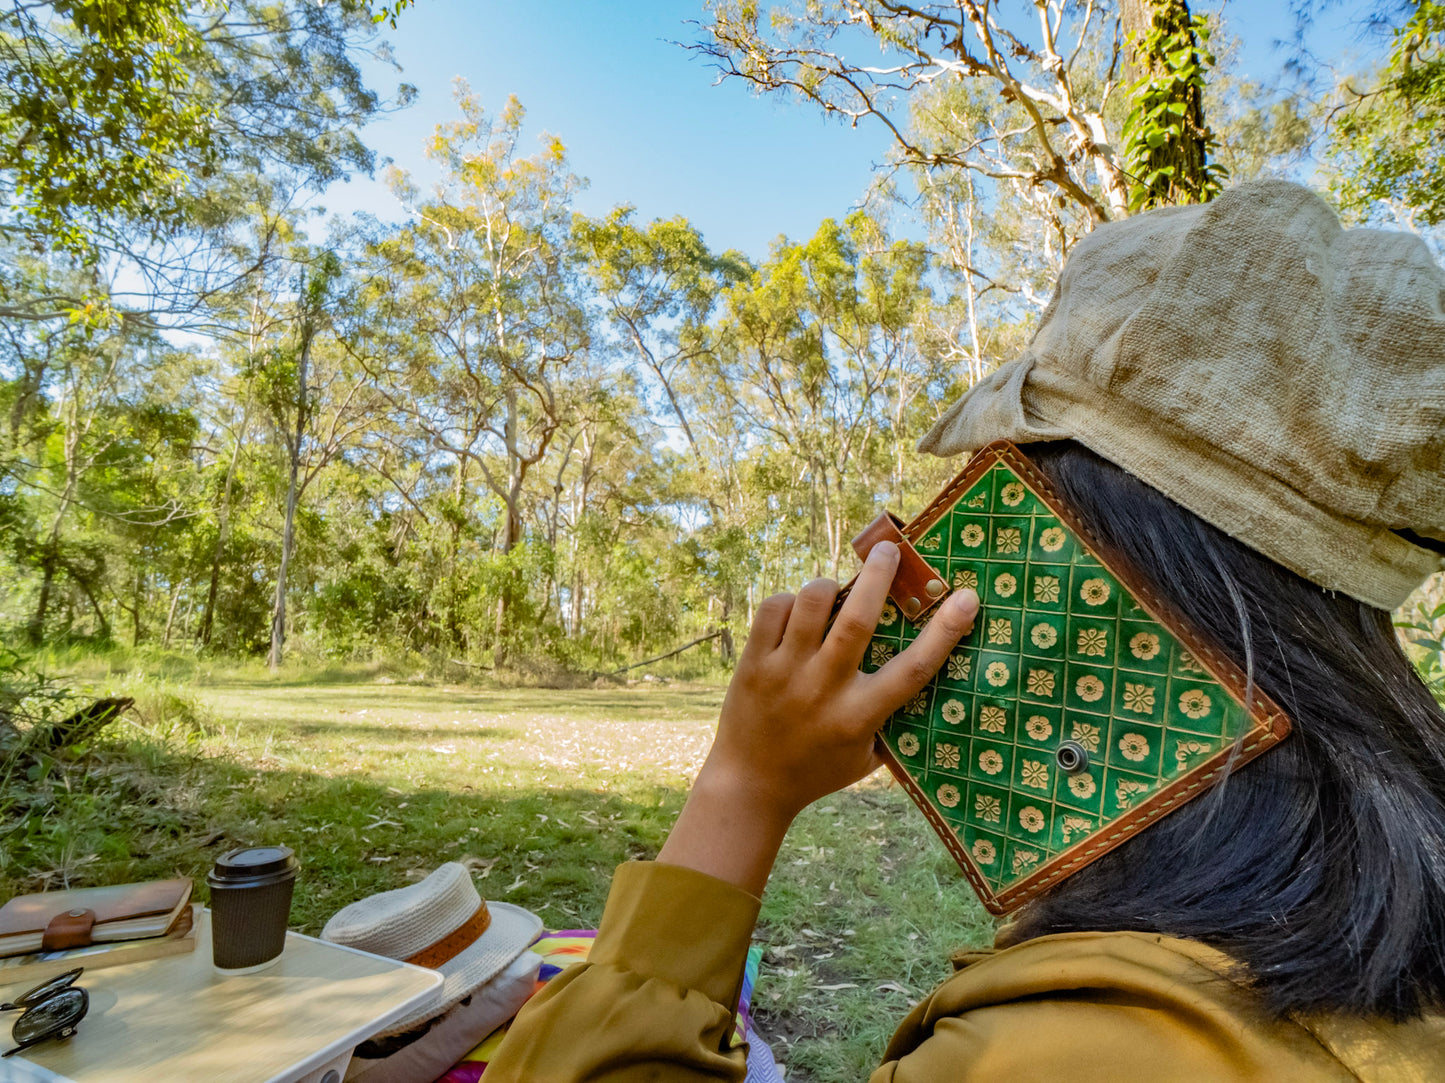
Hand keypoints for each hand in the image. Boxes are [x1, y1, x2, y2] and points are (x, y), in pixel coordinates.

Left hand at [657, 542, 979, 894]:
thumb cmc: (818, 771)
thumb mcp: (866, 758)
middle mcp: (824, 690)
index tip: (967, 597)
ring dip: (828, 585)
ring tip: (836, 587)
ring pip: (810, 604)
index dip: (944, 632)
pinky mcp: (753, 664)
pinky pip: (772, 610)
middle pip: (856, 621)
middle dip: (877, 577)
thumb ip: (893, 722)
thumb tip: (925, 670)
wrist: (750, 785)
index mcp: (860, 716)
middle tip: (890, 549)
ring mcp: (785, 674)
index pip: (913, 669)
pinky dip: (789, 600)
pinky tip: (796, 610)